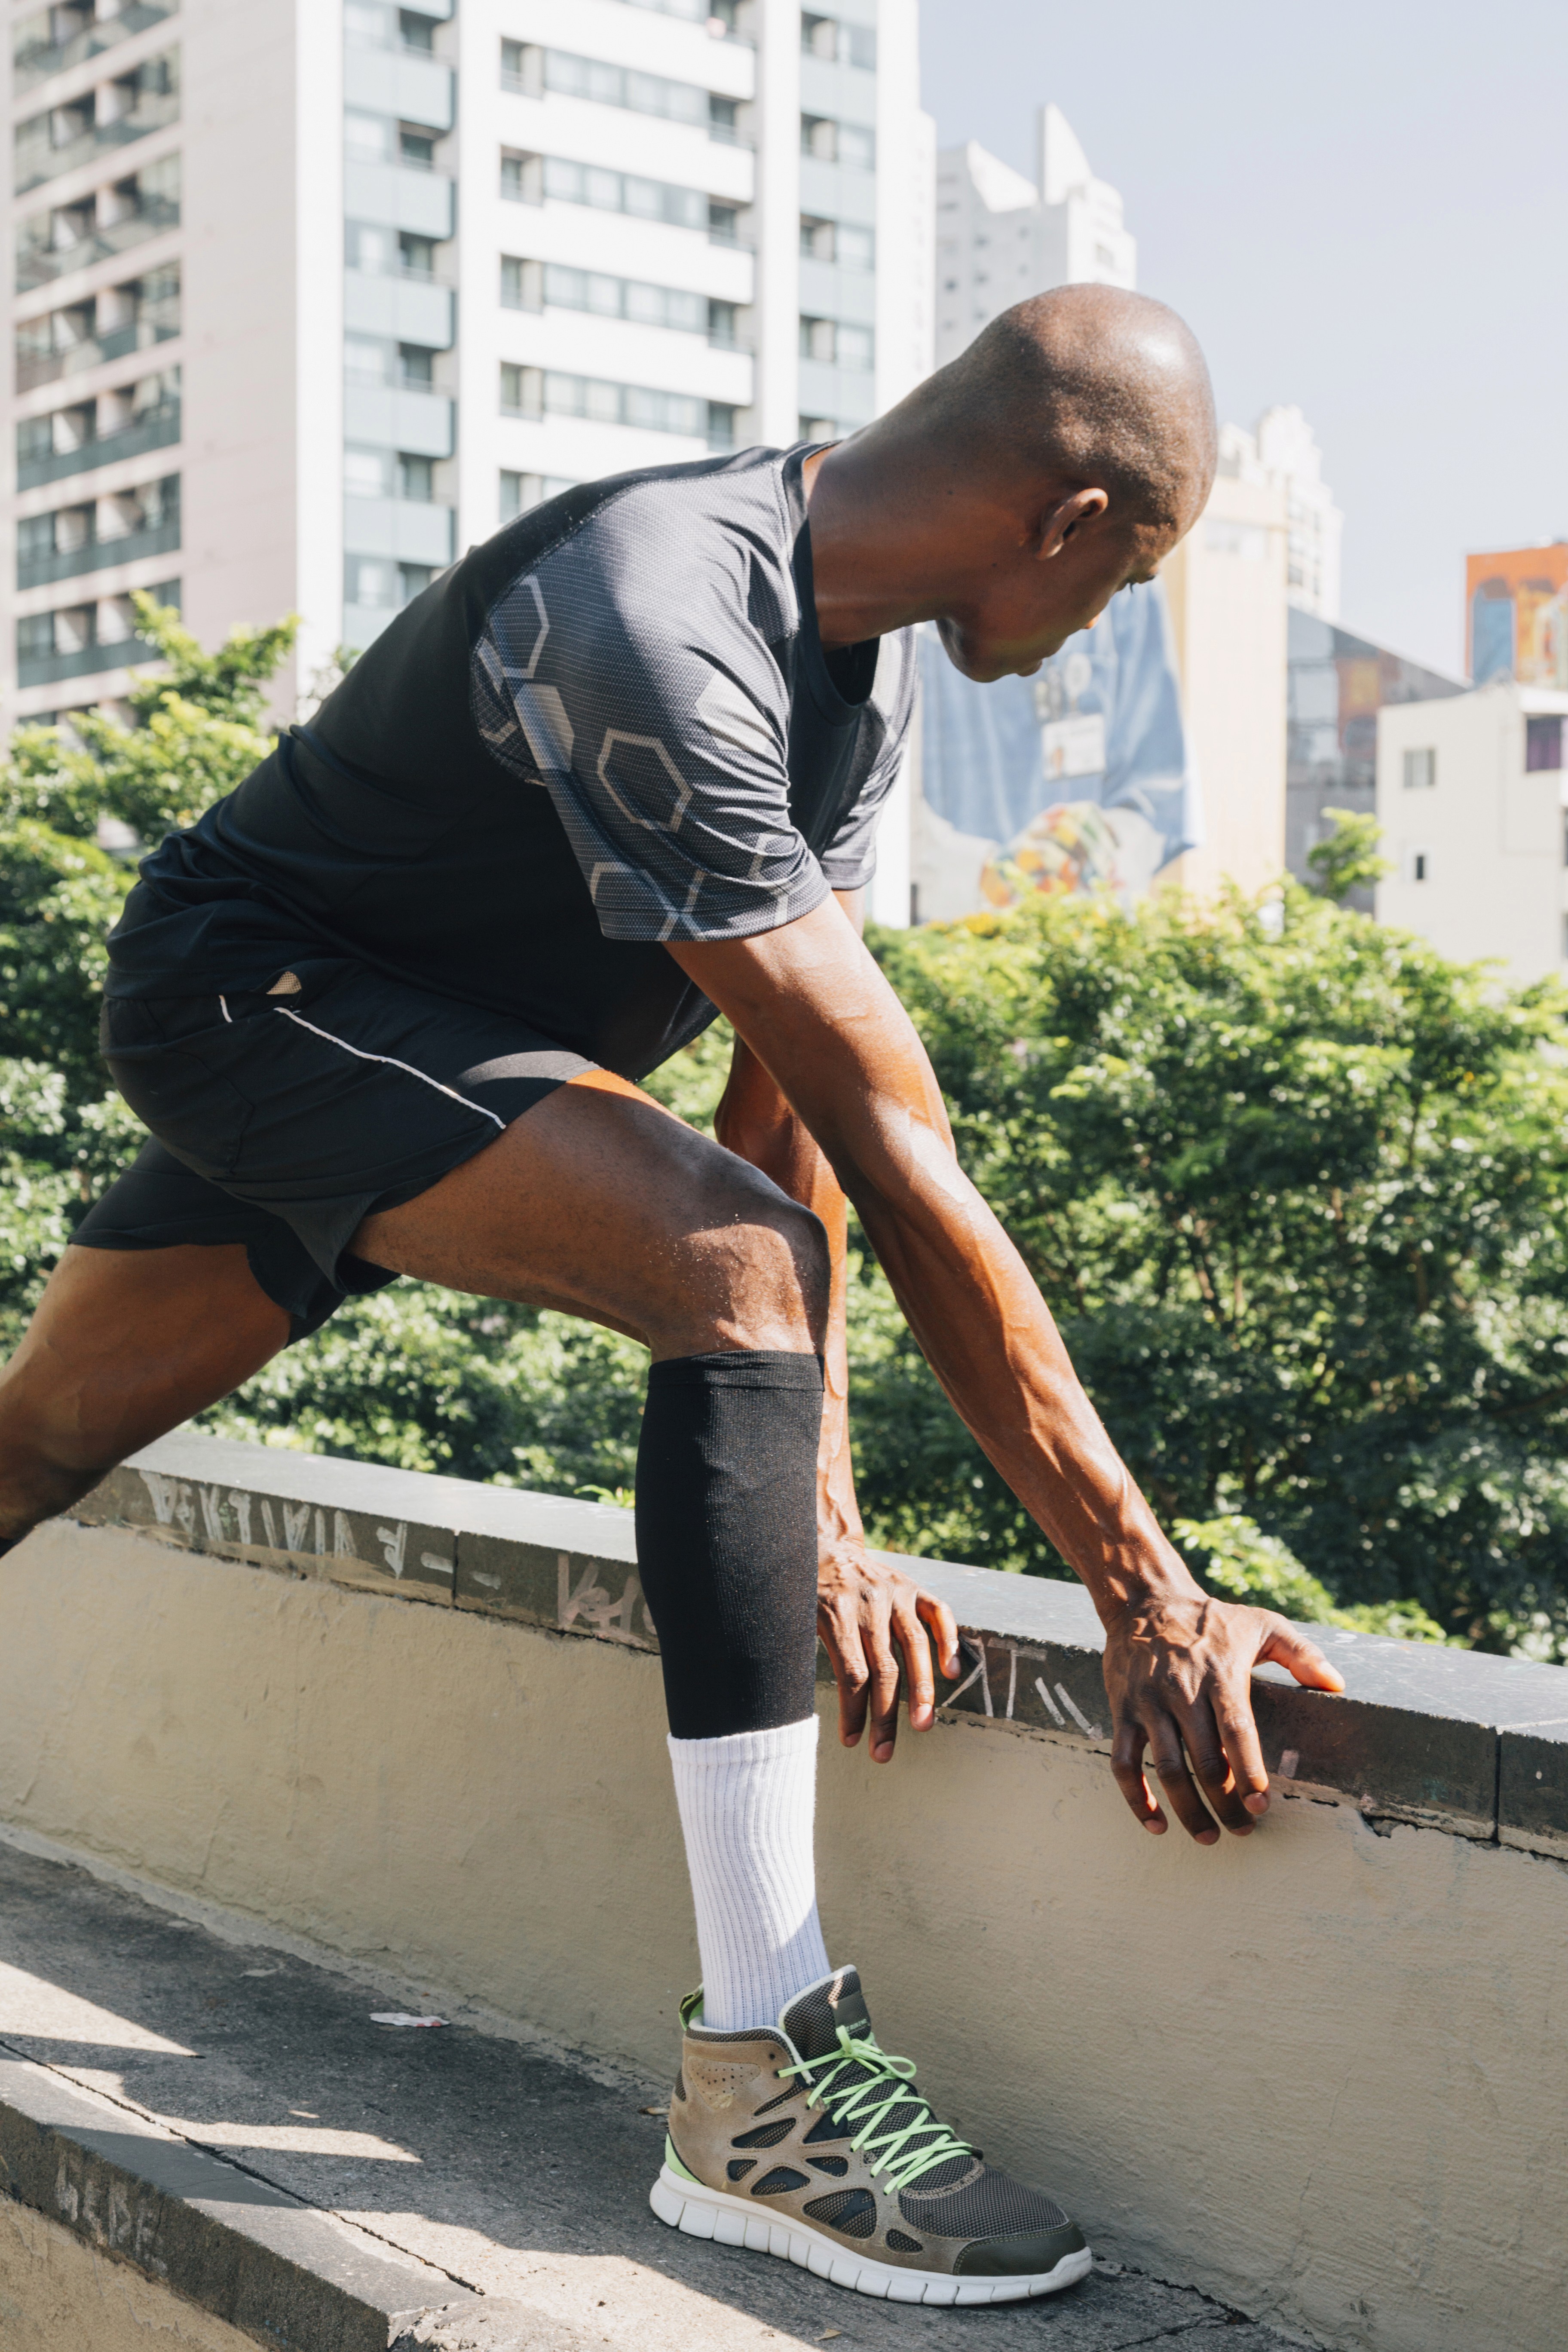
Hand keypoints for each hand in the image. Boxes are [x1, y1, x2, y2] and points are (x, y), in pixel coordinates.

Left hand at [817, 1536, 961, 1763]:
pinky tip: (953, 1673)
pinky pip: (939, 1613)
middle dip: (885, 1716)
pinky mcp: (911, 1585)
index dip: (853, 1712)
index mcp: (835, 1612)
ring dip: (922, 1692)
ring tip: (923, 1726)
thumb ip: (802, 1651)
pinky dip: (949, 1641)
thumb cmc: (804, 1588)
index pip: (852, 1674)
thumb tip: (795, 1705)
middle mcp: (869, 1602)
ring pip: (914, 1647)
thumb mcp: (792, 1616)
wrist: (822, 1541)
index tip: (851, 1741)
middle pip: (885, 1669)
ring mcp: (894, 1592)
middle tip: (884, 1753)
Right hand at [1102, 1592, 1344, 1843]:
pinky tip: (1156, 1823)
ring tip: (1207, 1837)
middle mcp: (1182, 1692)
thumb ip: (1302, 1653)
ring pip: (1166, 1767)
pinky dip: (1137, 1798)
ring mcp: (1149, 1703)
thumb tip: (1337, 1685)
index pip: (1236, 1731)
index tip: (1260, 1805)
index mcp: (1220, 1675)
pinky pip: (1123, 1762)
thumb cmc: (1211, 1619)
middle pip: (1204, 1759)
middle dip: (1224, 1803)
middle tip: (1243, 1831)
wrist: (1144, 1600)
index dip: (1248, 1771)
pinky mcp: (1123, 1711)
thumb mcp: (1262, 1623)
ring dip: (1187, 1809)